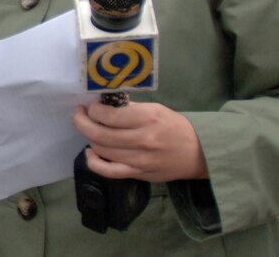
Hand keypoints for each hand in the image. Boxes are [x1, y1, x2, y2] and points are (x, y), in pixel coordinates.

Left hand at [73, 101, 208, 181]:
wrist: (198, 153)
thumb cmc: (174, 126)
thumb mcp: (155, 109)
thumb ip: (129, 108)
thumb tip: (103, 104)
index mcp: (147, 119)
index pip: (109, 116)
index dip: (93, 110)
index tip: (91, 106)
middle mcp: (142, 140)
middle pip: (100, 134)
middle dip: (82, 122)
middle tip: (80, 114)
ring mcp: (139, 160)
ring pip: (101, 150)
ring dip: (88, 138)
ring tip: (89, 129)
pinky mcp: (138, 174)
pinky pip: (109, 172)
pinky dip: (94, 162)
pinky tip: (90, 153)